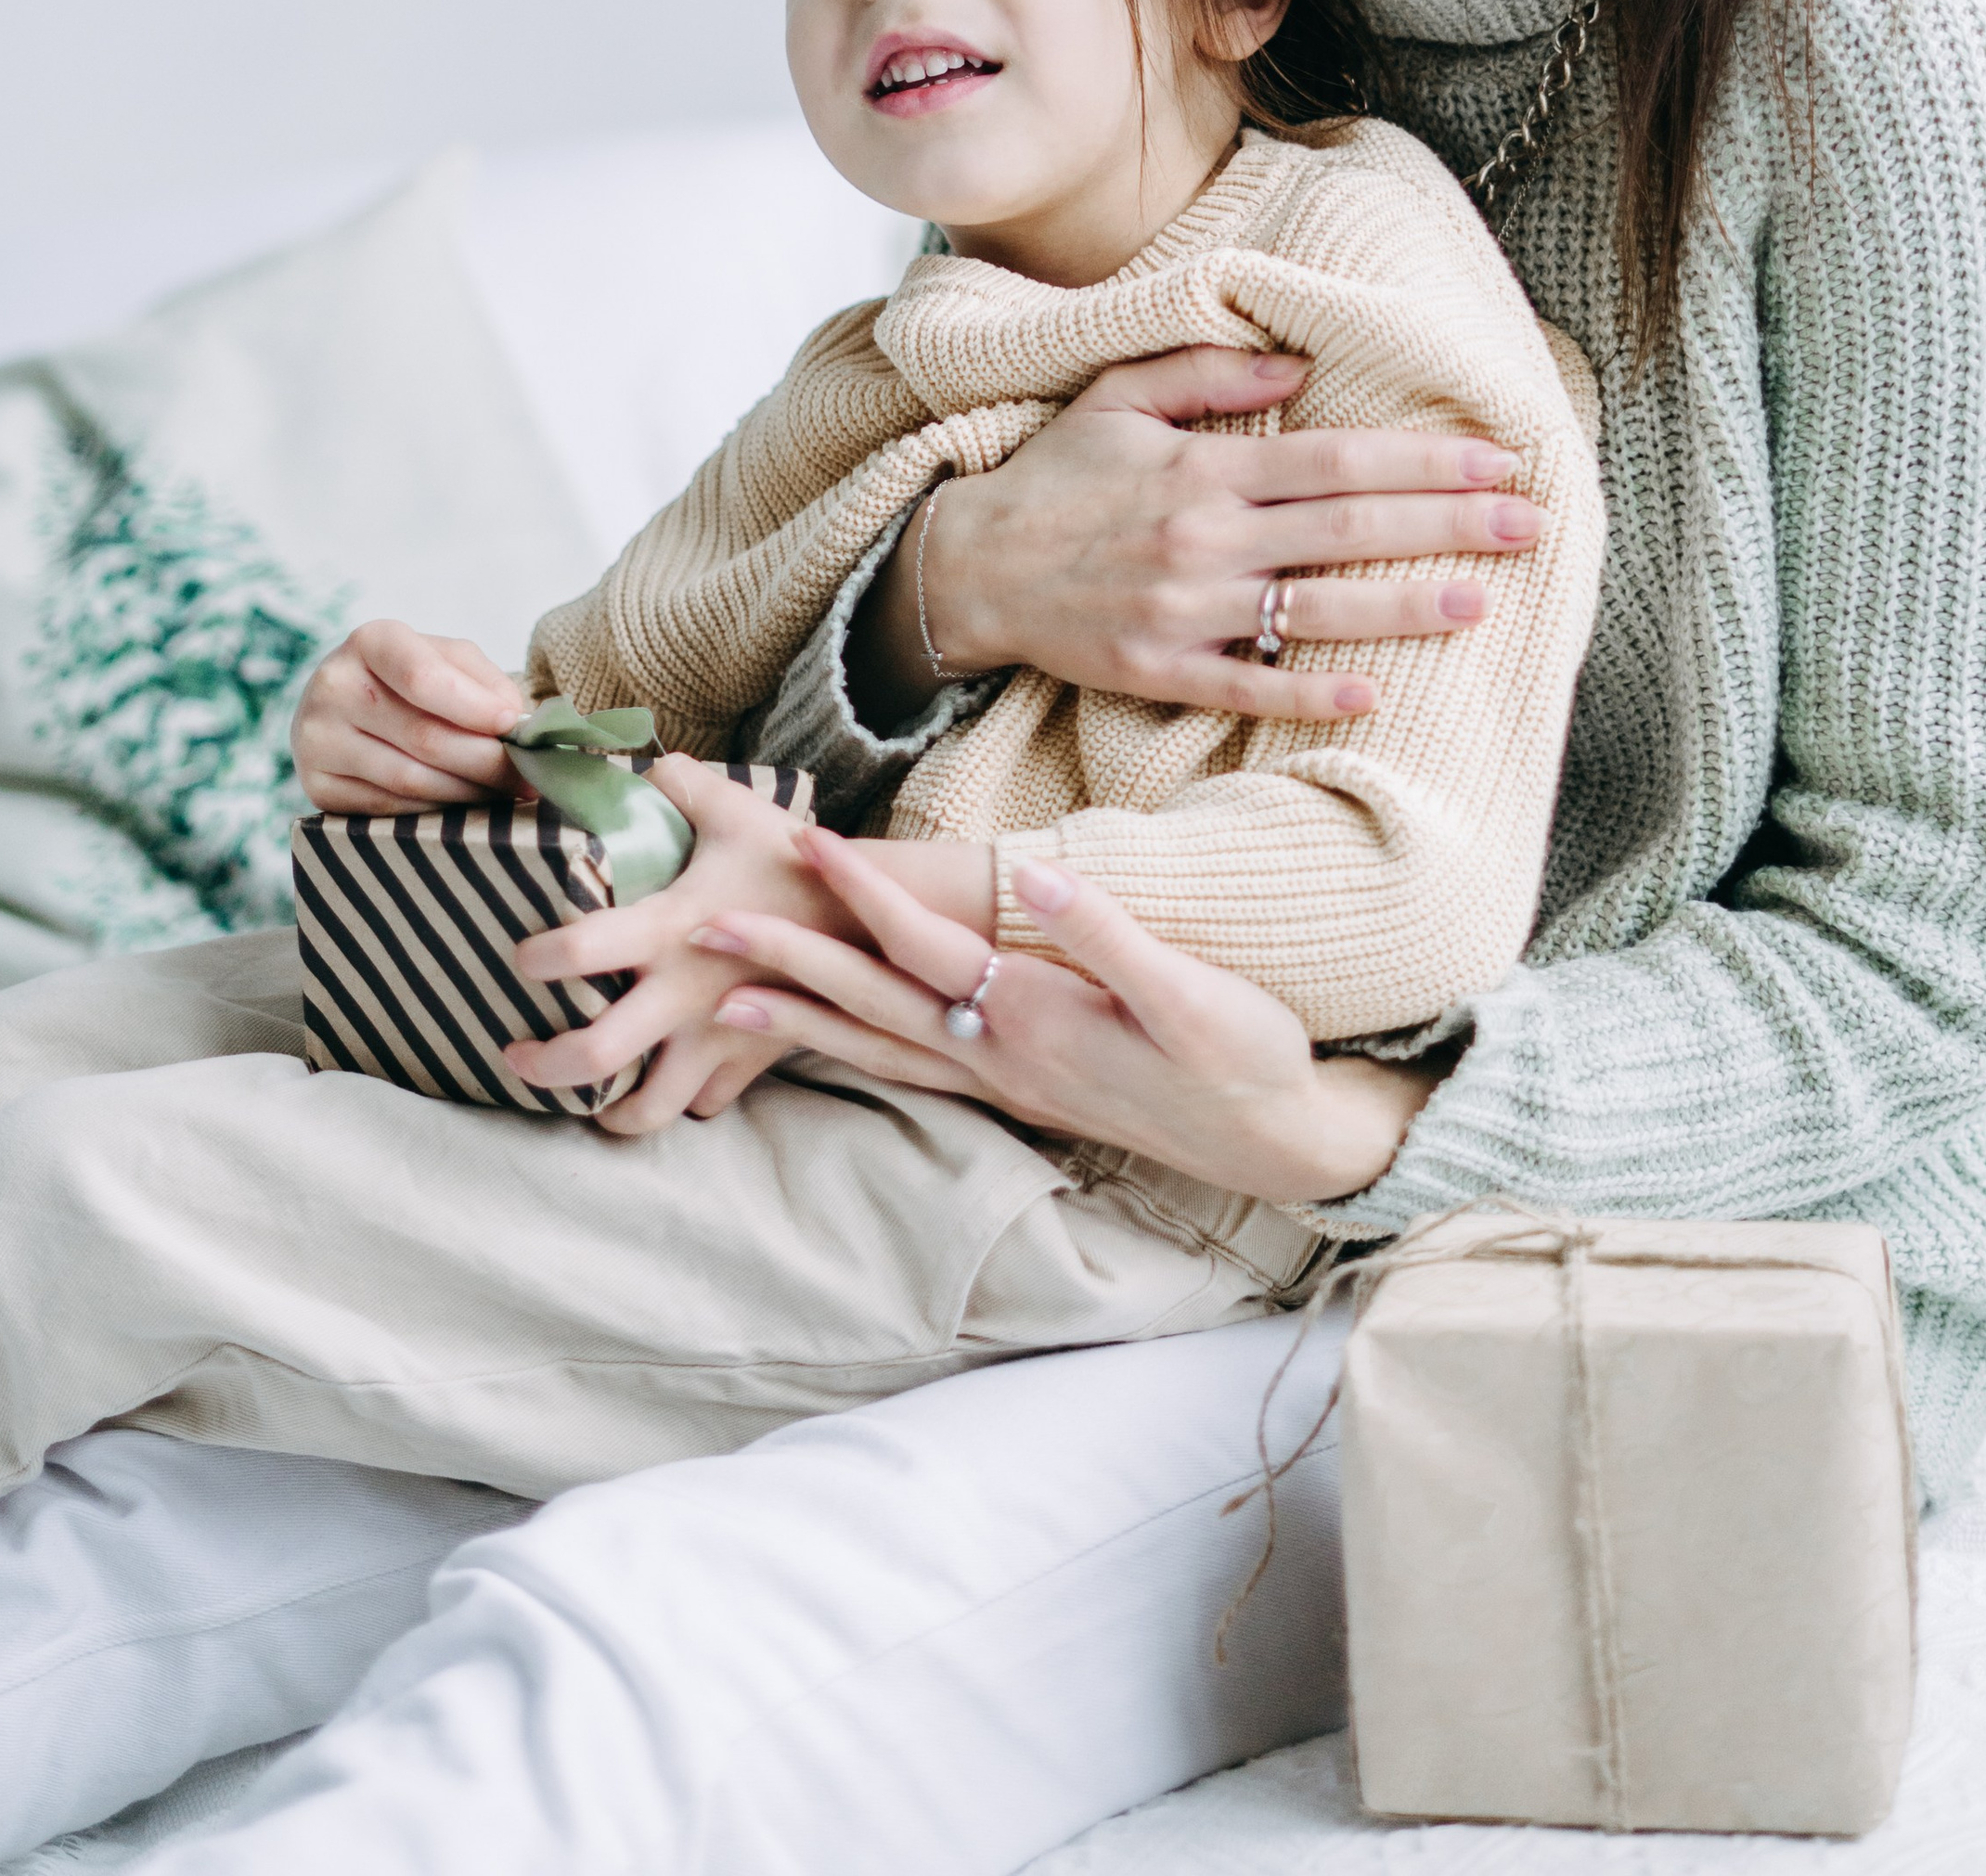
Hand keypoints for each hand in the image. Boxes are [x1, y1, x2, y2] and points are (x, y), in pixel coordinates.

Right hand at [292, 618, 524, 810]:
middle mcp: (333, 687)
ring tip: (505, 793)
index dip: (473, 706)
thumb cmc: (408, 677)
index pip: (423, 677)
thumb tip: (514, 722)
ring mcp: (316, 740)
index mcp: (370, 642)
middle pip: (424, 737)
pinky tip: (464, 805)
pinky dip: (435, 810)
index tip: (513, 724)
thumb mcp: (448, 659)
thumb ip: (484, 681)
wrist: (344, 705)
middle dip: (486, 761)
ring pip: (410, 780)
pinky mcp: (316, 786)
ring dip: (468, 792)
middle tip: (528, 775)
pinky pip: (389, 809)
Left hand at [501, 759, 851, 1133]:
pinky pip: (704, 1104)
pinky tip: (662, 1080)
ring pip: (649, 1110)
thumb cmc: (796, 860)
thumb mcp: (733, 807)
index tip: (521, 958)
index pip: (578, 950)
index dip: (536, 958)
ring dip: (609, 1111)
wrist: (876, 918)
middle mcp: (683, 994)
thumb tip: (627, 766)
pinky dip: (677, 1099)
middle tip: (517, 1056)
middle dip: (543, 1066)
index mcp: (670, 928)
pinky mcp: (751, 1060)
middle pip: (595, 1058)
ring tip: (588, 1099)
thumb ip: (674, 783)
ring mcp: (718, 1037)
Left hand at [695, 830, 1441, 1209]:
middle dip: (791, 962)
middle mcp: (1003, 1056)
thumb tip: (1038, 878)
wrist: (1275, 1140)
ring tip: (726, 1000)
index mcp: (1037, 1016)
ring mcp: (1004, 1082)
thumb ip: (1110, 934)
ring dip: (802, 1018)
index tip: (805, 844)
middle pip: (874, 1002)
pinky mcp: (1016, 1093)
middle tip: (710, 928)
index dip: (864, 892)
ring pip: (878, 1046)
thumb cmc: (1241, 1056)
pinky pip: (909, 1070)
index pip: (926, 944)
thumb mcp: (1191, 993)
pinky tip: (828, 1039)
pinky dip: (852, 1050)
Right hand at [854, 346, 1542, 726]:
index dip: (1422, 458)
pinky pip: (1249, 688)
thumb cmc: (1054, 476)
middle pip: (1348, 529)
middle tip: (1529, 522)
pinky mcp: (1160, 670)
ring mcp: (1185, 611)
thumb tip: (1298, 367)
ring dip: (1403, 606)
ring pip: (1315, 611)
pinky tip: (1373, 694)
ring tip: (1480, 600)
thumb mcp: (1118, 397)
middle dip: (1446, 523)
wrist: (967, 567)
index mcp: (1202, 467)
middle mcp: (1204, 538)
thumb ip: (1207, 372)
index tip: (1496, 458)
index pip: (1336, 459)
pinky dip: (1310, 694)